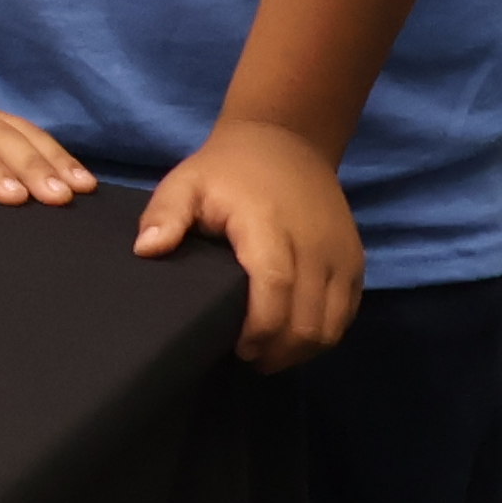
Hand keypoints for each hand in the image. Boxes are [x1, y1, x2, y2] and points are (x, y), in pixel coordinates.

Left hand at [134, 119, 364, 370]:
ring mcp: (341, 254)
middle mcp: (314, 244)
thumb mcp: (185, 182)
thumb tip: (147, 251)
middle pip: (308, 319)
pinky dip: (323, 333)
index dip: (260, 330)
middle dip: (279, 351)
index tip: (238, 350)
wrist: (286, 142)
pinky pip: (348, 312)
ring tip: (269, 354)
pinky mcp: (355, 260)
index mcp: (268, 226)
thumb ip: (165, 216)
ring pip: (332, 324)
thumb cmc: (226, 170)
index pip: (275, 289)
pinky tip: (294, 338)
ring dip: (302, 349)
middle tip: (249, 360)